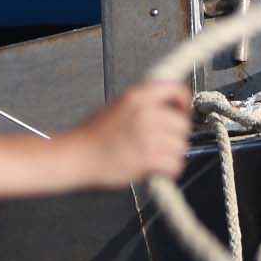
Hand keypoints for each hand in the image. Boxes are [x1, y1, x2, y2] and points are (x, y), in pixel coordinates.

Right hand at [73, 78, 196, 187]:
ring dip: (172, 155)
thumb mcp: (119, 105)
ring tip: (154, 158)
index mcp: (138, 95)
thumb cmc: (94, 135)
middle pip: (183, 124)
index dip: (184, 103)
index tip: (182, 113)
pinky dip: (169, 171)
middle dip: (176, 136)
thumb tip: (169, 108)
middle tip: (162, 143)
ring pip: (181, 147)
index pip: (176, 89)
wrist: (76, 156)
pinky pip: (175, 165)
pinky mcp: (147, 158)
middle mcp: (145, 112)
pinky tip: (155, 170)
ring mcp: (147, 135)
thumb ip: (144, 104)